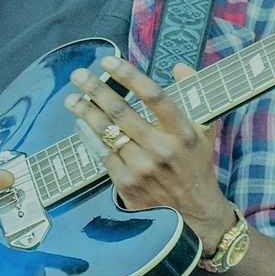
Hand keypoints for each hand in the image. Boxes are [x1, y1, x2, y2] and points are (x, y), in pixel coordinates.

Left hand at [65, 56, 232, 247]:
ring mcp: (143, 167)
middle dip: (95, 89)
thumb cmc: (195, 166)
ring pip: (107, 132)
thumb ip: (192, 96)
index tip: (109, 62)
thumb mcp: (203, 131)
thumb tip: (180, 67)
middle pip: (122, 111)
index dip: (128, 75)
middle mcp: (162, 148)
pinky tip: (80, 124)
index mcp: (183, 131)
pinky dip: (88, 136)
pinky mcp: (127, 183)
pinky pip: (102, 153)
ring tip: (71, 99)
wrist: (194, 213)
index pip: (153, 95)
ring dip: (85, 112)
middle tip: (79, 75)